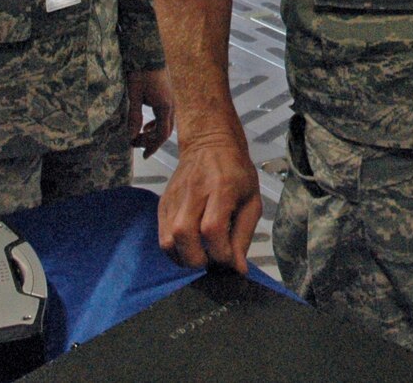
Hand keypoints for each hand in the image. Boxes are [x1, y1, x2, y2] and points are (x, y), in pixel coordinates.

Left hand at [124, 70, 175, 158]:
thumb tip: (132, 136)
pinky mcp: (167, 96)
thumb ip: (134, 117)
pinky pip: (165, 116)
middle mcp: (171, 106)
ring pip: (166, 124)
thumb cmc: (140, 73)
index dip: (153, 146)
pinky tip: (147, 126)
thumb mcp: (134, 96)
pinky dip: (156, 124)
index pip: (162, 135)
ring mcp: (170, 100)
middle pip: (165, 131)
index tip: (142, 155)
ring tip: (140, 137)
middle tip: (137, 146)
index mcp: (164, 107)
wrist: (148, 53)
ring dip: (154, 133)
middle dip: (152, 141)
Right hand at [157, 128, 260, 274]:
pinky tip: (188, 248)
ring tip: (199, 257)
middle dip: (198, 260)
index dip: (220, 253)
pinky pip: (161, 236)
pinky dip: (174, 250)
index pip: (212, 229)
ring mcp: (174, 197)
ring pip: (168, 239)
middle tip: (211, 262)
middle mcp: (194, 192)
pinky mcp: (163, 203)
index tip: (229, 261)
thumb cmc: (236, 172)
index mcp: (221, 188)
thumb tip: (238, 269)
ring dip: (183, 258)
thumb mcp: (251, 200)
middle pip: (184, 235)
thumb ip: (244, 235)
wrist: (209, 143)